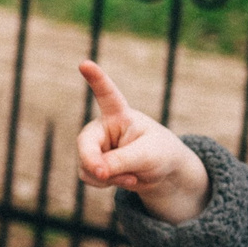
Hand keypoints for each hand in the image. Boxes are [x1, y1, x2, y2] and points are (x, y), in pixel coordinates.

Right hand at [76, 61, 209, 223]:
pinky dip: (104, 183)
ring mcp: (97, 147)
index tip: (85, 63)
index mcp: (120, 115)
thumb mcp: (148, 156)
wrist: (162, 171)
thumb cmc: (160, 154)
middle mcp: (103, 128)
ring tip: (131, 176)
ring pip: (86, 165)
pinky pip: (89, 177)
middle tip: (103, 174)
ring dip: (106, 177)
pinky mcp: (94, 163)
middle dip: (93, 161)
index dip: (96, 80)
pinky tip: (123, 179)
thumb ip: (121, 161)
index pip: (107, 95)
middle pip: (86, 144)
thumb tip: (96, 172)